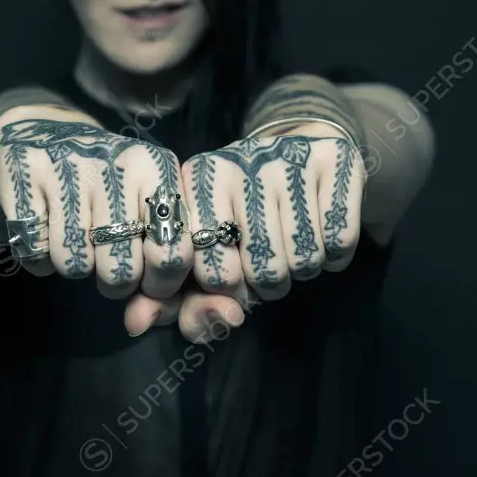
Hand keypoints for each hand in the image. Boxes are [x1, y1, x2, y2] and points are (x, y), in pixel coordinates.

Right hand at [0, 107, 192, 301]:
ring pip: (74, 265)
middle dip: (114, 281)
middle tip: (108, 261)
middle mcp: (116, 161)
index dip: (160, 284)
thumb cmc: (107, 187)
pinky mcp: (21, 173)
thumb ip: (159, 262)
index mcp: (158, 168)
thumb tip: (143, 319)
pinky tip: (45, 233)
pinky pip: (34, 251)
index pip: (172, 252)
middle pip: (120, 270)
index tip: (149, 282)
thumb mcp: (144, 206)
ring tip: (76, 240)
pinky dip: (38, 259)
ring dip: (74, 266)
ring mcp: (66, 164)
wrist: (42, 134)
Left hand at [124, 129, 365, 339]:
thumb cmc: (240, 219)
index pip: (206, 271)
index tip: (225, 274)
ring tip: (290, 247)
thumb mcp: (201, 258)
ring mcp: (287, 158)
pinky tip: (321, 233)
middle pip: (260, 272)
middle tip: (263, 262)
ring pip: (302, 260)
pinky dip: (335, 255)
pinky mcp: (335, 159)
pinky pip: (340, 240)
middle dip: (265, 286)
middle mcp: (235, 162)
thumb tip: (137, 323)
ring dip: (301, 272)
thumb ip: (167, 301)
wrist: (299, 153)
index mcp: (191, 182)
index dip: (221, 289)